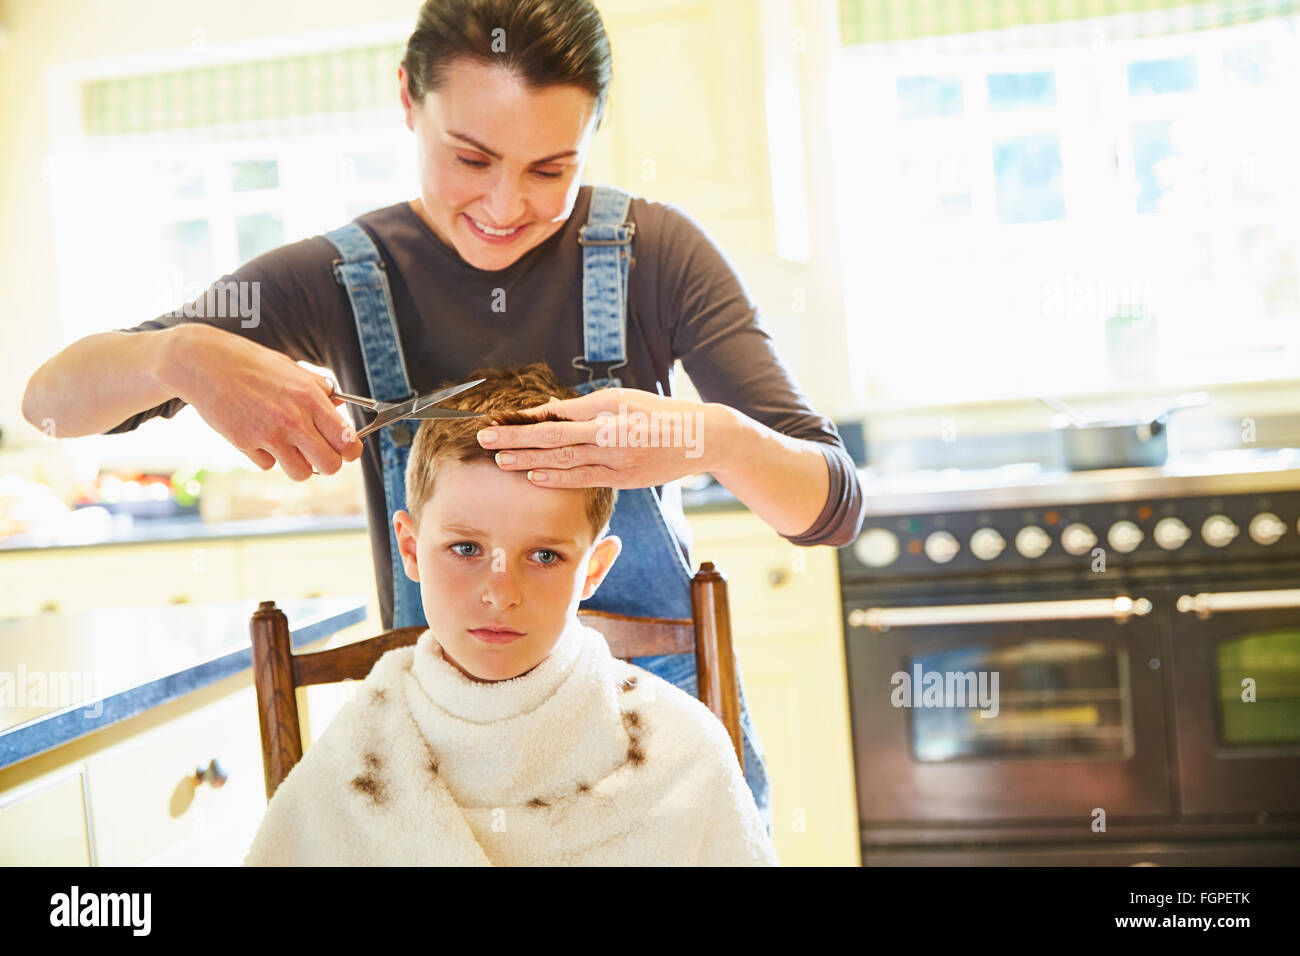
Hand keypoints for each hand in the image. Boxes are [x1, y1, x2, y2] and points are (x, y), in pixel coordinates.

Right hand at [161, 325, 362, 480]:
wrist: (203, 363)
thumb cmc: (250, 363)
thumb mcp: (292, 368)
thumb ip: (319, 389)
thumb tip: (341, 407)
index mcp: (310, 397)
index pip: (347, 440)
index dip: (351, 450)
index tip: (348, 450)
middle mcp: (293, 419)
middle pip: (330, 466)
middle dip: (329, 463)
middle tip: (320, 453)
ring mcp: (268, 434)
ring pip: (301, 473)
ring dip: (299, 464)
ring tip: (290, 448)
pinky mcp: (245, 444)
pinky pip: (268, 465)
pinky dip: (267, 456)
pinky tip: (258, 435)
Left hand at [475, 388, 723, 488]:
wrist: (703, 437)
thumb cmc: (659, 415)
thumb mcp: (624, 400)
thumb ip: (587, 408)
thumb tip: (549, 410)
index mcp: (608, 405)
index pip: (556, 411)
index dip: (524, 417)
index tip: (497, 418)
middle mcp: (610, 428)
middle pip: (552, 433)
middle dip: (515, 436)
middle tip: (484, 437)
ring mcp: (617, 455)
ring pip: (564, 458)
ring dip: (528, 459)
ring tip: (499, 459)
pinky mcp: (624, 477)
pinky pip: (584, 478)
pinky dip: (556, 477)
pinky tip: (533, 476)